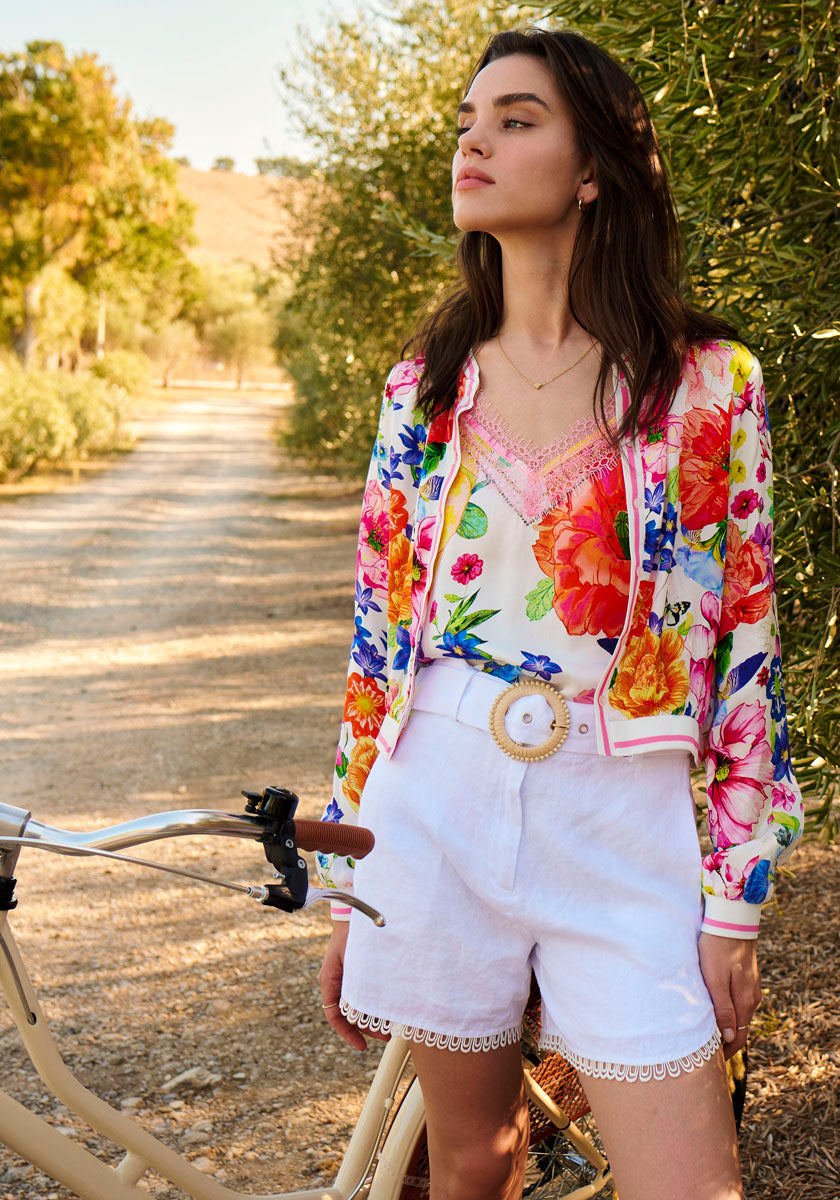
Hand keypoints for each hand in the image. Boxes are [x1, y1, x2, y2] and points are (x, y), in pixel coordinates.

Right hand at [318, 921, 390, 1050]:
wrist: (356, 910)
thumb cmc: (355, 931)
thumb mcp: (358, 958)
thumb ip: (361, 981)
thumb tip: (372, 1006)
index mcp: (330, 979)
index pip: (334, 1016)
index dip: (348, 1034)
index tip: (362, 1046)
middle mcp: (334, 981)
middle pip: (348, 1014)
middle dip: (366, 1028)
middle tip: (386, 1035)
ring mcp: (344, 977)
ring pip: (356, 1005)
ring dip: (371, 1016)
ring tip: (391, 1023)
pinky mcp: (354, 972)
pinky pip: (361, 993)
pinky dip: (372, 1002)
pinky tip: (388, 1005)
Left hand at [698, 932, 761, 1061]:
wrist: (731, 920)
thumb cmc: (717, 947)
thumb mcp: (715, 979)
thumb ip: (723, 1008)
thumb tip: (728, 1037)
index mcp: (745, 1001)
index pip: (738, 1037)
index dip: (726, 1051)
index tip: (711, 1060)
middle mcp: (752, 997)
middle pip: (739, 1028)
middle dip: (726, 1042)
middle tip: (707, 1051)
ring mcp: (750, 987)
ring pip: (739, 1014)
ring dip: (727, 1026)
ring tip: (708, 1033)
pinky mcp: (745, 977)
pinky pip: (738, 1001)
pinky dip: (729, 1011)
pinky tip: (717, 1010)